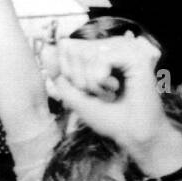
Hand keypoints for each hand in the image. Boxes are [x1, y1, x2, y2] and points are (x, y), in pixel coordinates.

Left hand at [49, 33, 176, 157]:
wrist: (133, 134)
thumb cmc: (110, 118)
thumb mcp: (76, 97)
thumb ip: (60, 75)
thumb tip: (47, 49)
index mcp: (103, 52)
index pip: (70, 48)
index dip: (69, 74)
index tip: (88, 92)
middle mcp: (115, 46)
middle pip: (75, 50)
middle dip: (80, 80)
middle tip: (101, 94)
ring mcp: (126, 49)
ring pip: (86, 54)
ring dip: (90, 82)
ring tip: (109, 93)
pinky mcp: (135, 55)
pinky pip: (101, 58)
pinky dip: (100, 79)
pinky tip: (116, 88)